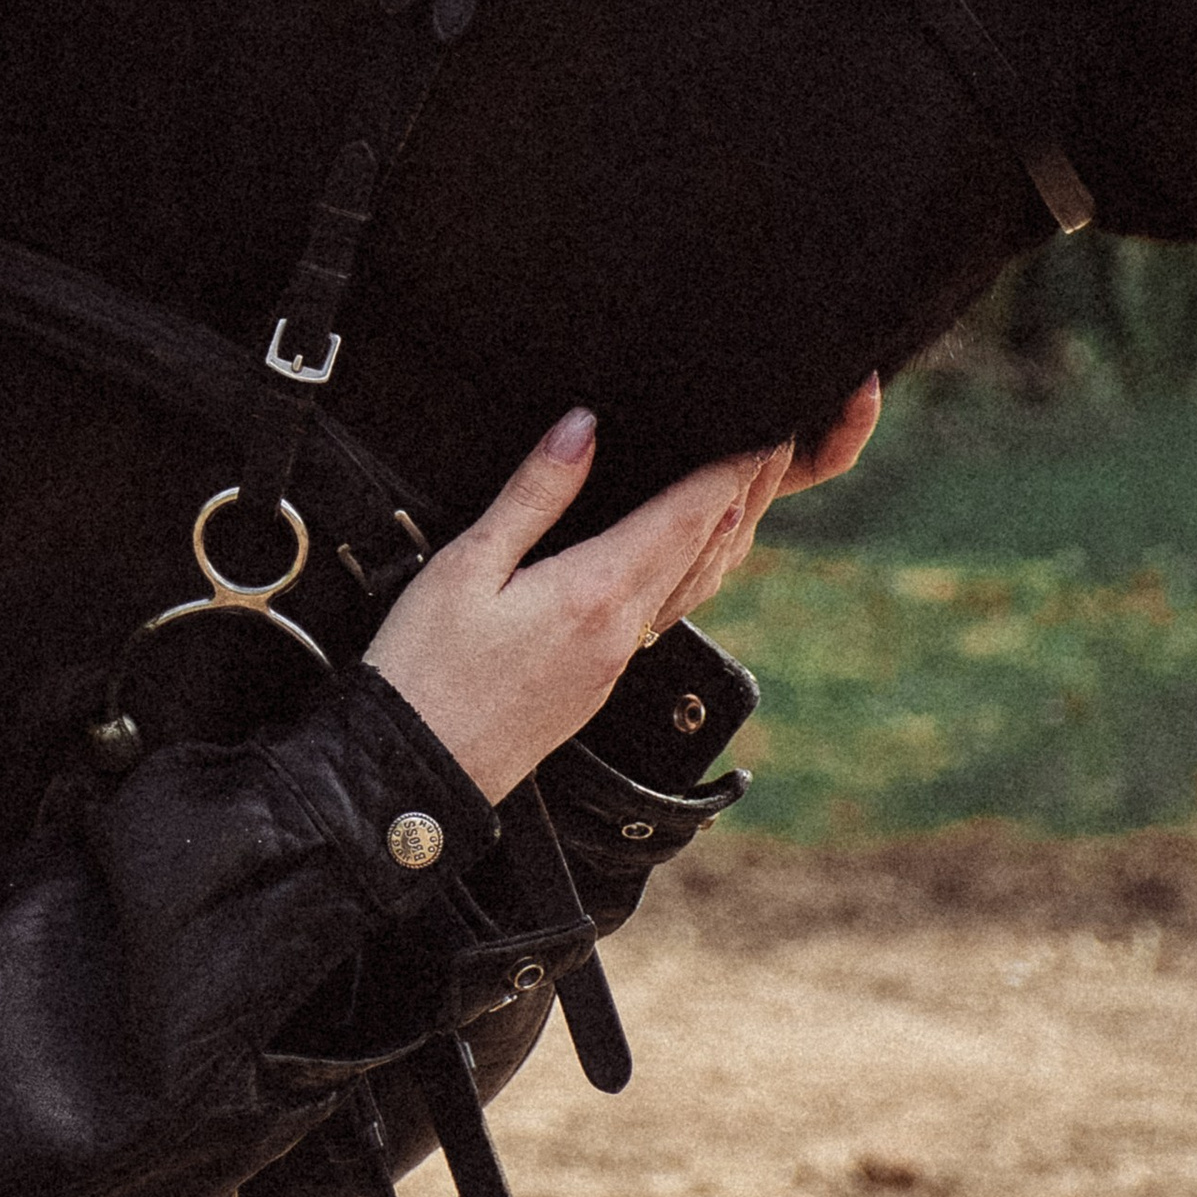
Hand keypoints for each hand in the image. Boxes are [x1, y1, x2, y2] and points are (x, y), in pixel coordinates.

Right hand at [361, 376, 880, 808]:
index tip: (764, 424)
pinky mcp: (601, 680)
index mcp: (596, 591)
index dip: (730, 466)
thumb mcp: (466, 565)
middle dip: (746, 487)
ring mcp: (618, 660)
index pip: (686, 514)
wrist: (419, 771)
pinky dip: (699, 569)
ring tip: (751, 484)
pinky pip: (672, 610)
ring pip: (698, 584)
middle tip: (776, 439)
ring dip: (729, 530)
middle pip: (708, 546)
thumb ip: (533, 494)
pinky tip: (692, 555)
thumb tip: (583, 426)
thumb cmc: (425, 665)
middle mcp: (624, 629)